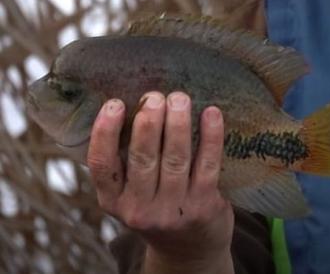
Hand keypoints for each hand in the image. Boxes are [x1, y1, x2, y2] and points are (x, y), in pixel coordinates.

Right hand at [87, 91, 233, 273]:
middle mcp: (140, 209)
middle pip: (142, 158)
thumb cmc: (159, 205)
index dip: (105, 132)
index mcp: (114, 201)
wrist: (190, 249)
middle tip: (155, 96)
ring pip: (176, 158)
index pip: (101, 165)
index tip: (114, 103)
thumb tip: (137, 103)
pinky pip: (208, 164)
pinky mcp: (203, 206)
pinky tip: (212, 114)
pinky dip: (211, 137)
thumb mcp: (132, 193)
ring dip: (178, 124)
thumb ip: (129, 161)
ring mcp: (173, 209)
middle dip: (149, 122)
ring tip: (180, 98)